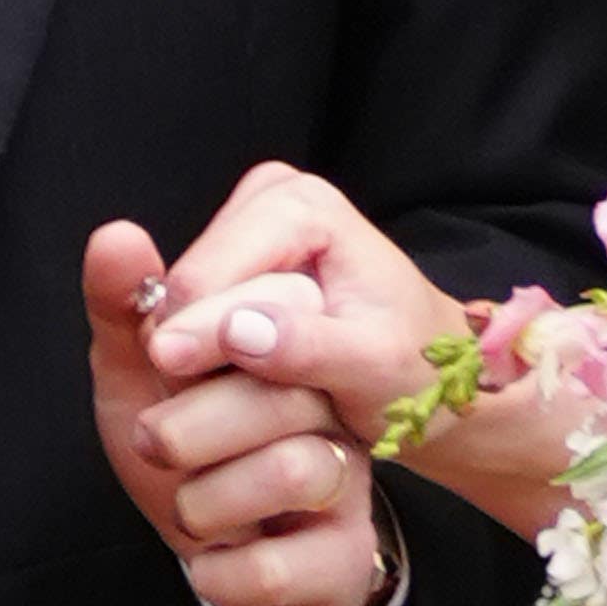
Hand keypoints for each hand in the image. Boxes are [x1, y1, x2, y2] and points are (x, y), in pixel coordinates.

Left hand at [83, 216, 391, 605]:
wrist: (221, 560)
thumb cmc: (185, 453)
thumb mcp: (142, 377)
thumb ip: (128, 310)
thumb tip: (117, 233)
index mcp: (288, 347)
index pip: (274, 308)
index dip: (203, 333)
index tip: (160, 361)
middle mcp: (333, 406)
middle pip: (281, 391)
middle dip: (187, 427)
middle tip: (156, 445)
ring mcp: (348, 482)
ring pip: (291, 472)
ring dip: (205, 503)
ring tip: (187, 510)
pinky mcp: (344, 556)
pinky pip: (282, 564)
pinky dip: (224, 572)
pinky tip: (206, 564)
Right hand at [130, 161, 606, 541]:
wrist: (429, 371)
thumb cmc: (413, 365)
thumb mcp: (374, 365)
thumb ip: (308, 348)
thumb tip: (237, 331)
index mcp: (300, 205)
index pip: (204, 282)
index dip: (197, 350)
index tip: (208, 404)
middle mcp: (265, 199)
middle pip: (183, 293)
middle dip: (199, 357)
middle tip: (242, 406)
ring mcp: (245, 229)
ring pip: (177, 310)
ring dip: (199, 364)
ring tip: (251, 399)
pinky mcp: (231, 263)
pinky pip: (187, 320)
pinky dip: (205, 361)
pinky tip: (239, 389)